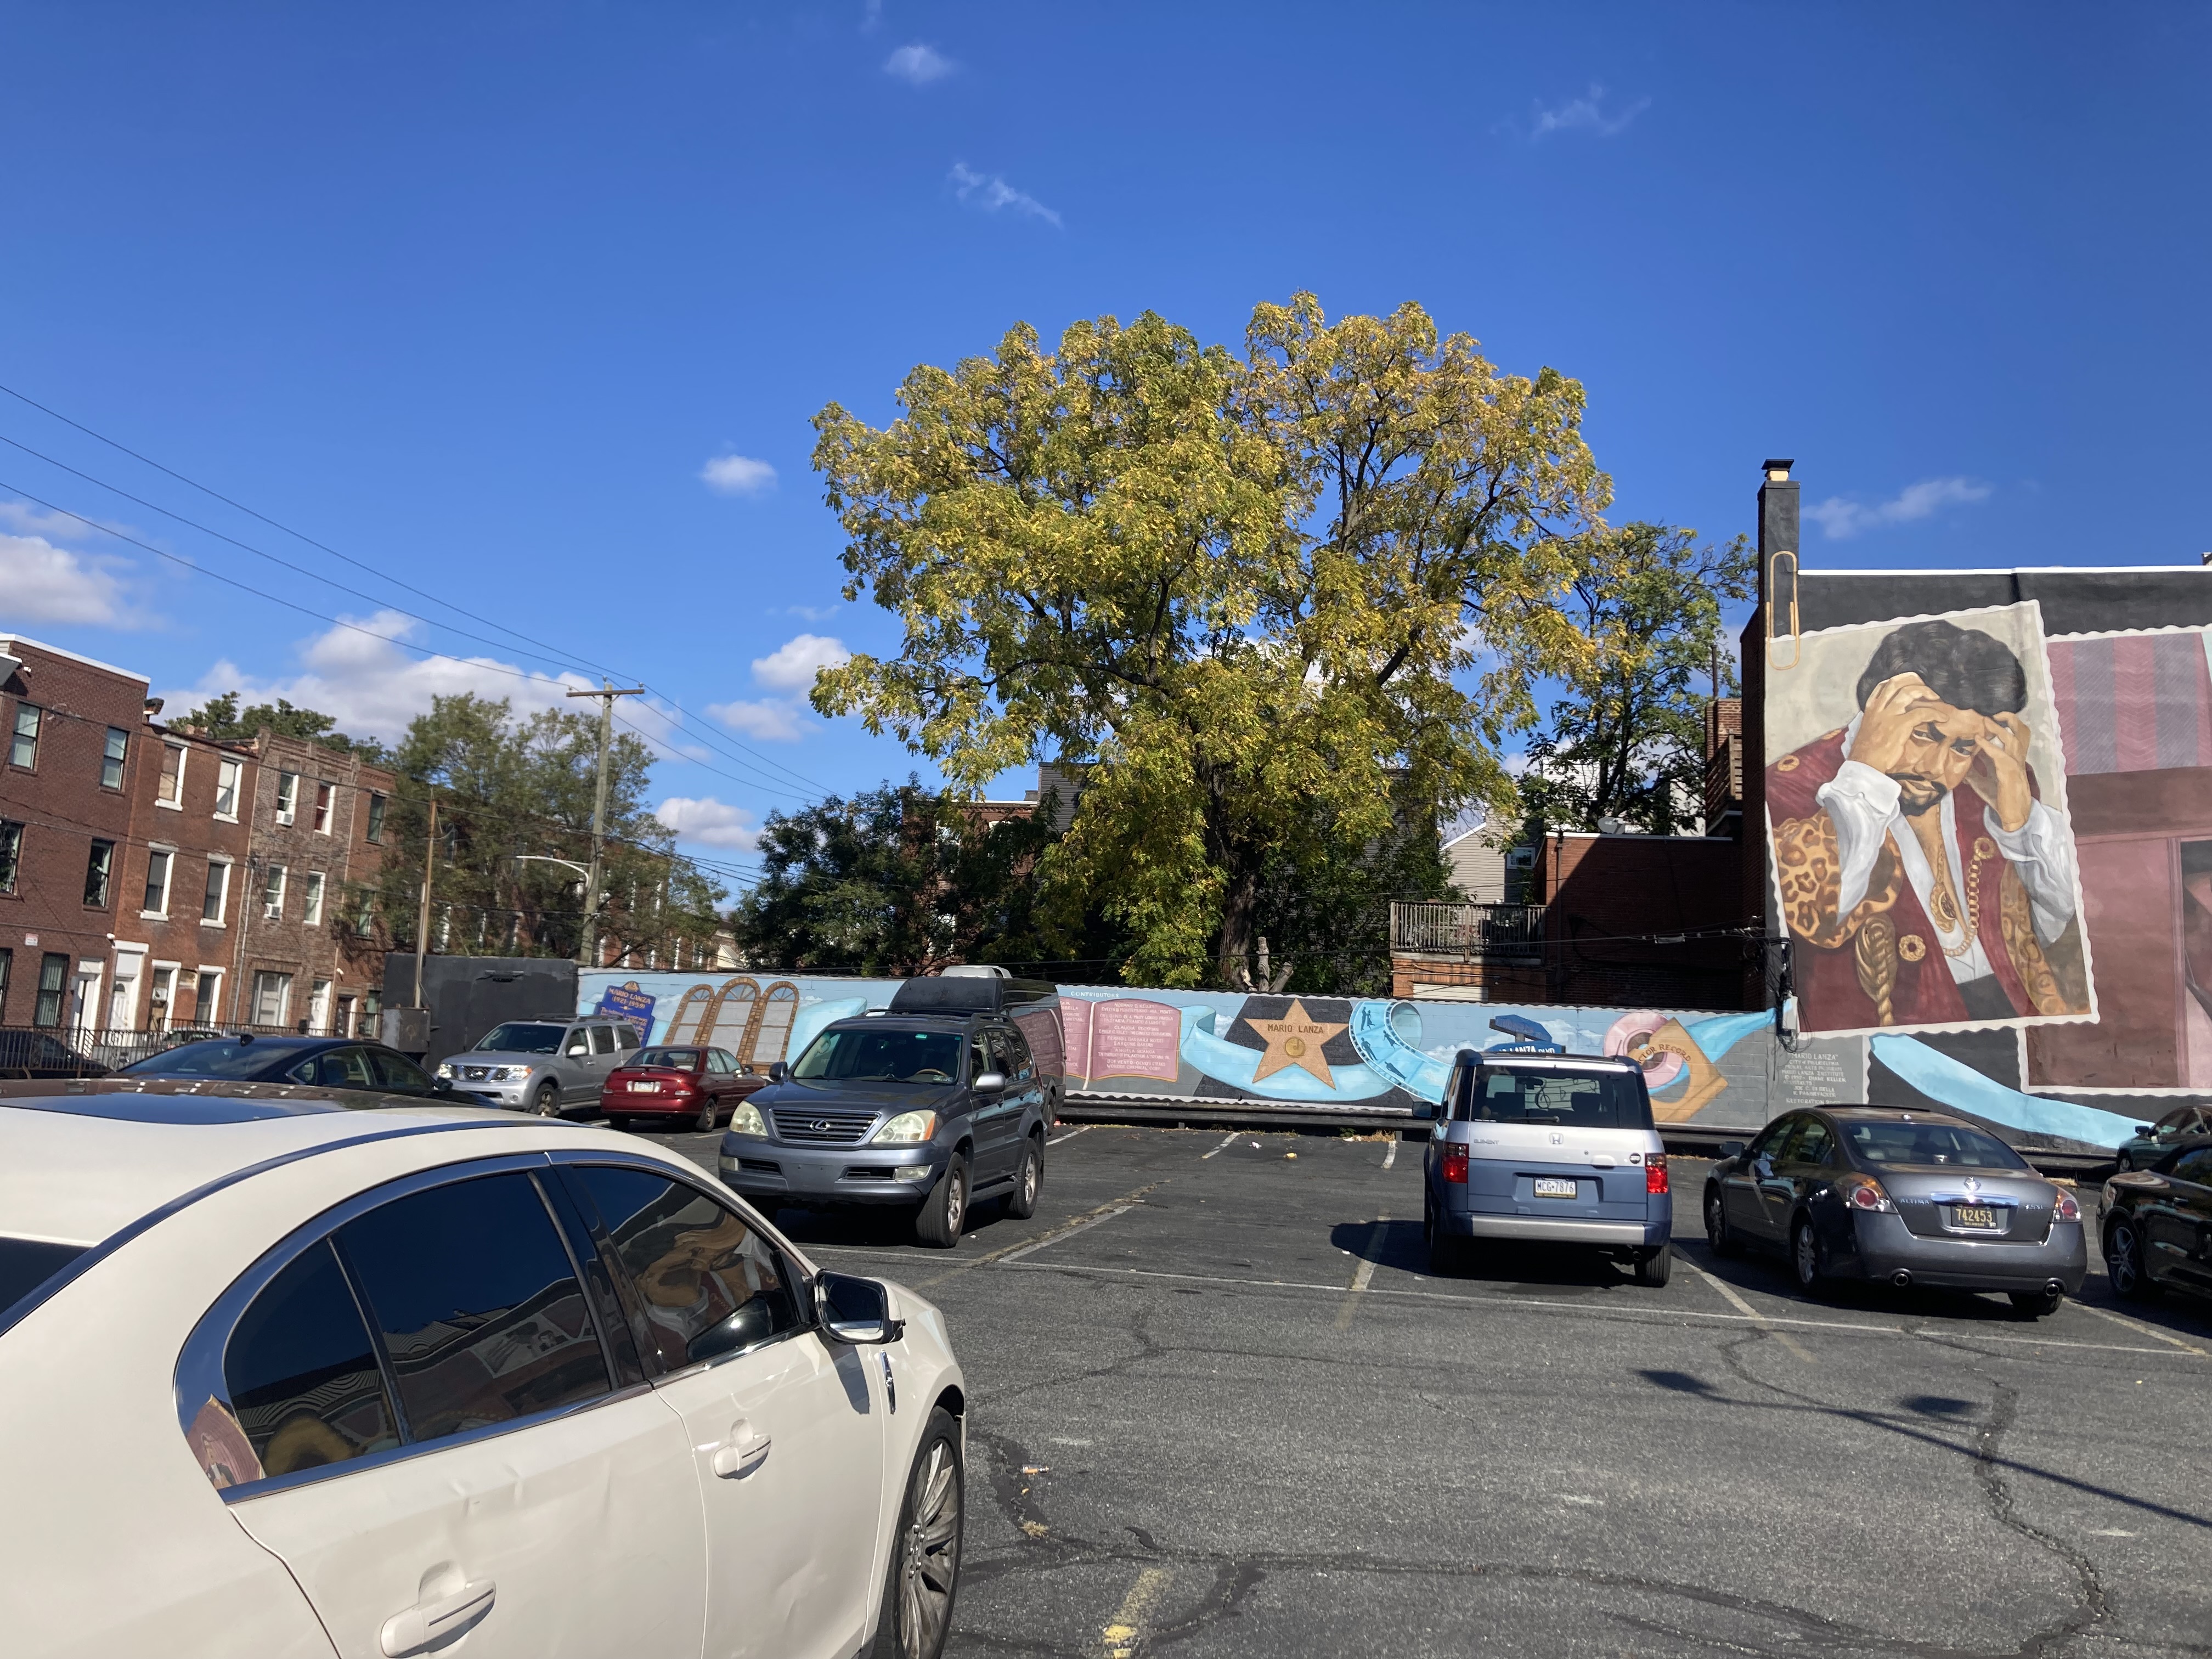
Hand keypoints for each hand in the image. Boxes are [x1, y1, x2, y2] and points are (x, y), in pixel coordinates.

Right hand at [1846, 673, 1945, 776]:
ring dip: (1927, 692)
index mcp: (1870, 709)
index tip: (1912, 684)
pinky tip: (1942, 718)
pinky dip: (1935, 713)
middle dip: (1915, 682)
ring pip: (1909, 692)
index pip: (1884, 685)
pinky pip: (1922, 712)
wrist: (1864, 765)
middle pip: (1897, 682)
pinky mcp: (1899, 725)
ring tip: (1937, 698)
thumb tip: (1896, 718)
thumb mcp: (1870, 730)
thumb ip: (1881, 719)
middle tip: (1928, 690)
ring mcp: (1889, 715)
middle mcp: (1878, 708)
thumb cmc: (1867, 752)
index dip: (1900, 680)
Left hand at [1966, 711, 2033, 831]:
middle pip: (2020, 732)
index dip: (2001, 725)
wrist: (2012, 814)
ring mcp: (2015, 764)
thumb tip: (1960, 764)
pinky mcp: (2010, 773)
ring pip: (2013, 740)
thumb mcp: (1982, 782)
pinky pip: (2001, 756)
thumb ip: (1974, 771)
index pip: (2010, 735)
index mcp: (2011, 757)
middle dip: (2009, 719)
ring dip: (1999, 729)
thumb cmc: (1999, 797)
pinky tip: (1978, 740)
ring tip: (1986, 721)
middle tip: (1993, 713)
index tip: (1985, 717)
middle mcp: (2015, 758)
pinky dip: (1989, 746)